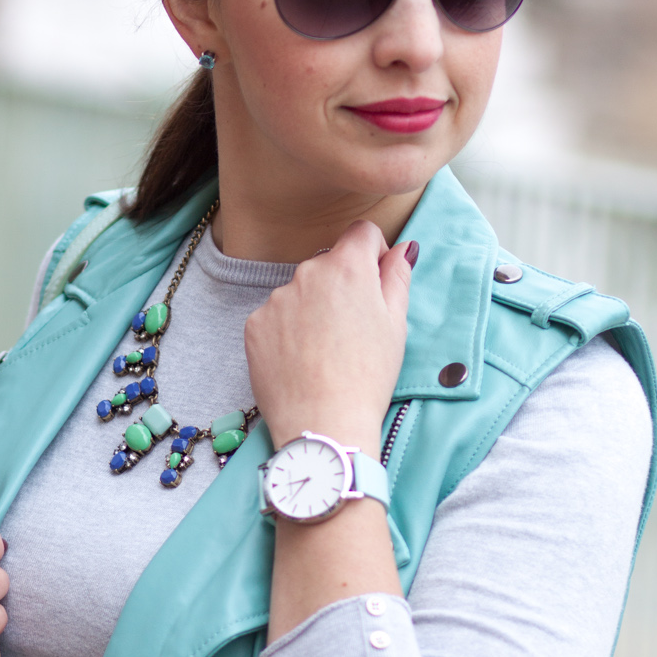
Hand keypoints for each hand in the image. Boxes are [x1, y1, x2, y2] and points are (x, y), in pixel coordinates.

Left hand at [245, 221, 414, 457]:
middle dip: (342, 287)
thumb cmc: (368, 376)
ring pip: (301, 292)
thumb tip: (401, 247)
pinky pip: (276, 317)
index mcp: (347, 266)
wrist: (323, 424)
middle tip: (353, 331)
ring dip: (313, 309)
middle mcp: (307, 272)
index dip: (373, 253)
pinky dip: (288, 332)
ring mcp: (276, 298)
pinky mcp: (254, 324)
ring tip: (325, 352)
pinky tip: (301, 361)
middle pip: (329, 265)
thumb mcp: (396, 324)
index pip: (362, 233)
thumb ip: (397, 276)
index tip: (375, 282)